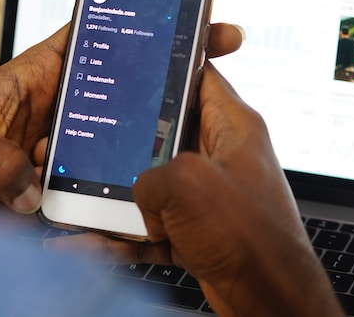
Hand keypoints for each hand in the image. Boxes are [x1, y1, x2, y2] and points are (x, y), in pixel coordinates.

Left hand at [0, 22, 242, 222]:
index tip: (173, 15)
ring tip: (173, 156)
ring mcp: (62, 157)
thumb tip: (34, 189)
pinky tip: (116, 221)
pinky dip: (111, 210)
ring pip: (116, 148)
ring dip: (143, 154)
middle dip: (160, 84)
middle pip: (117, 92)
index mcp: (30, 82)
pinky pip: (96, 199)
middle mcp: (54, 117)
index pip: (85, 39)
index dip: (128, 21)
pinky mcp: (59, 197)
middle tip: (205, 79)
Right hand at [45, 62, 342, 316]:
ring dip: (124, 195)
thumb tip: (140, 191)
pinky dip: (128, 233)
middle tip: (97, 140)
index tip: (139, 59)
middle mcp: (224, 156)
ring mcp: (211, 194)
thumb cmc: (251, 238)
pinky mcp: (200, 227)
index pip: (200, 77)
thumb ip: (151, 175)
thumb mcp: (189, 186)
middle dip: (132, 141)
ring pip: (157, 182)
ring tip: (85, 196)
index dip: (169, 65)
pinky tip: (95, 241)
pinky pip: (156, 223)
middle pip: (167, 133)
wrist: (268, 298)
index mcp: (233, 127)